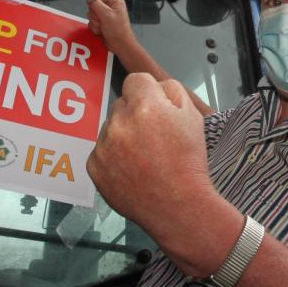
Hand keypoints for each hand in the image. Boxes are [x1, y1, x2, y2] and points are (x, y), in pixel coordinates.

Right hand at [86, 0, 134, 53]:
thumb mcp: (106, 15)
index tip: (99, 11)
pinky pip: (92, 22)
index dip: (95, 4)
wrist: (120, 45)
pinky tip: (101, 31)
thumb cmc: (117, 30)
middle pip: (93, 6)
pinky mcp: (102, 23)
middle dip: (95, 16)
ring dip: (95, 23)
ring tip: (103, 27)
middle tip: (102, 21)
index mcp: (114, 1)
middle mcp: (110, 7)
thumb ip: (96, 4)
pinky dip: (95, 28)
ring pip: (91, 15)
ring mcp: (105, 15)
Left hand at [87, 73, 219, 255]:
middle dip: (135, 114)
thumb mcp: (193, 117)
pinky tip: (132, 170)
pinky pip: (101, 150)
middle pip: (122, 104)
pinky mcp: (94, 166)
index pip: (135, 80)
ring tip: (145, 157)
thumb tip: (156, 86)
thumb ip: (172, 91)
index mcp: (145, 106)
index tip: (156, 107)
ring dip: (123, 135)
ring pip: (110, 127)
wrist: (178, 206)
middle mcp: (120, 122)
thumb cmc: (188, 163)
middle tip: (154, 137)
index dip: (148, 92)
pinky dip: (112, 157)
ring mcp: (103, 145)